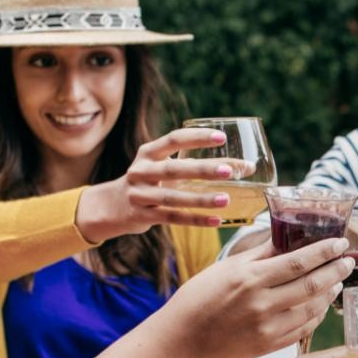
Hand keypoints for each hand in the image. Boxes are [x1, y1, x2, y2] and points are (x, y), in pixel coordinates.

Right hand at [75, 126, 255, 241]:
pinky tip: (217, 220)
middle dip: (202, 169)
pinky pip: (172, 218)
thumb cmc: (151, 182)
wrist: (112, 206)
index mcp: (148, 153)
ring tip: (226, 199)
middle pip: (173, 169)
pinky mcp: (142, 216)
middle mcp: (141, 171)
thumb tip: (245, 167)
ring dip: (201, 199)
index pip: (173, 139)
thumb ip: (197, 166)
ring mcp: (139, 194)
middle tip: (228, 171)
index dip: (196, 138)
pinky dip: (195, 219)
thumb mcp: (164, 168)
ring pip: (173, 198)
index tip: (221, 137)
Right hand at [162, 238, 353, 357]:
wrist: (181, 341)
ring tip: (337, 280)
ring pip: (312, 308)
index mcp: (250, 279)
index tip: (341, 242)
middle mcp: (261, 304)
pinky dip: (317, 315)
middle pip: (311, 285)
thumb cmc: (199, 298)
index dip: (324, 251)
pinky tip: (321, 304)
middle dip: (336, 271)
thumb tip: (289, 237)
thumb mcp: (227, 268)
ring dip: (329, 293)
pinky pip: (303, 329)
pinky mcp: (269, 346)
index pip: (298, 262)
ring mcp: (267, 328)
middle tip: (348, 260)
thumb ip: (261, 254)